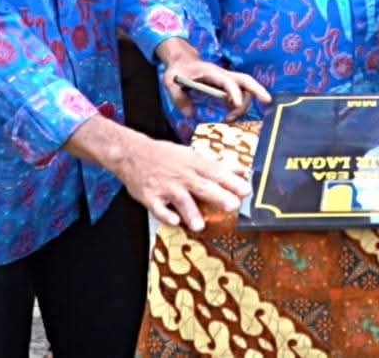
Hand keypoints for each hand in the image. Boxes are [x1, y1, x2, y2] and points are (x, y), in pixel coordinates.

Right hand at [112, 133, 251, 231]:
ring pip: (181, 200)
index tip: (247, 190)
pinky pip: (158, 208)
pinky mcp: (149, 197)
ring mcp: (165, 187)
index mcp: (194, 163)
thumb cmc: (166, 155)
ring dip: (191, 212)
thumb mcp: (192, 155)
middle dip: (218, 196)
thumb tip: (241, 171)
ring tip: (200, 225)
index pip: (216, 173)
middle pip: (203, 186)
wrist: (132, 153)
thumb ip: (216, 165)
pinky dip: (165, 215)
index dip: (232, 182)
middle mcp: (181, 175)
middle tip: (233, 205)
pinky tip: (174, 222)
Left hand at [158, 38, 270, 120]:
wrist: (181, 61)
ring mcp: (226, 80)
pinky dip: (241, 104)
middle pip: (246, 80)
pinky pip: (240, 93)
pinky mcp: (226, 85)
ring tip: (231, 118)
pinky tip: (232, 115)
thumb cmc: (177, 70)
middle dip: (258, 89)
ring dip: (245, 103)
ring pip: (246, 87)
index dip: (234, 92)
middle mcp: (222, 75)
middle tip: (267, 101)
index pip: (227, 81)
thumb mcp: (170, 82)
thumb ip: (178, 98)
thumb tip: (190, 115)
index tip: (236, 105)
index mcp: (210, 72)